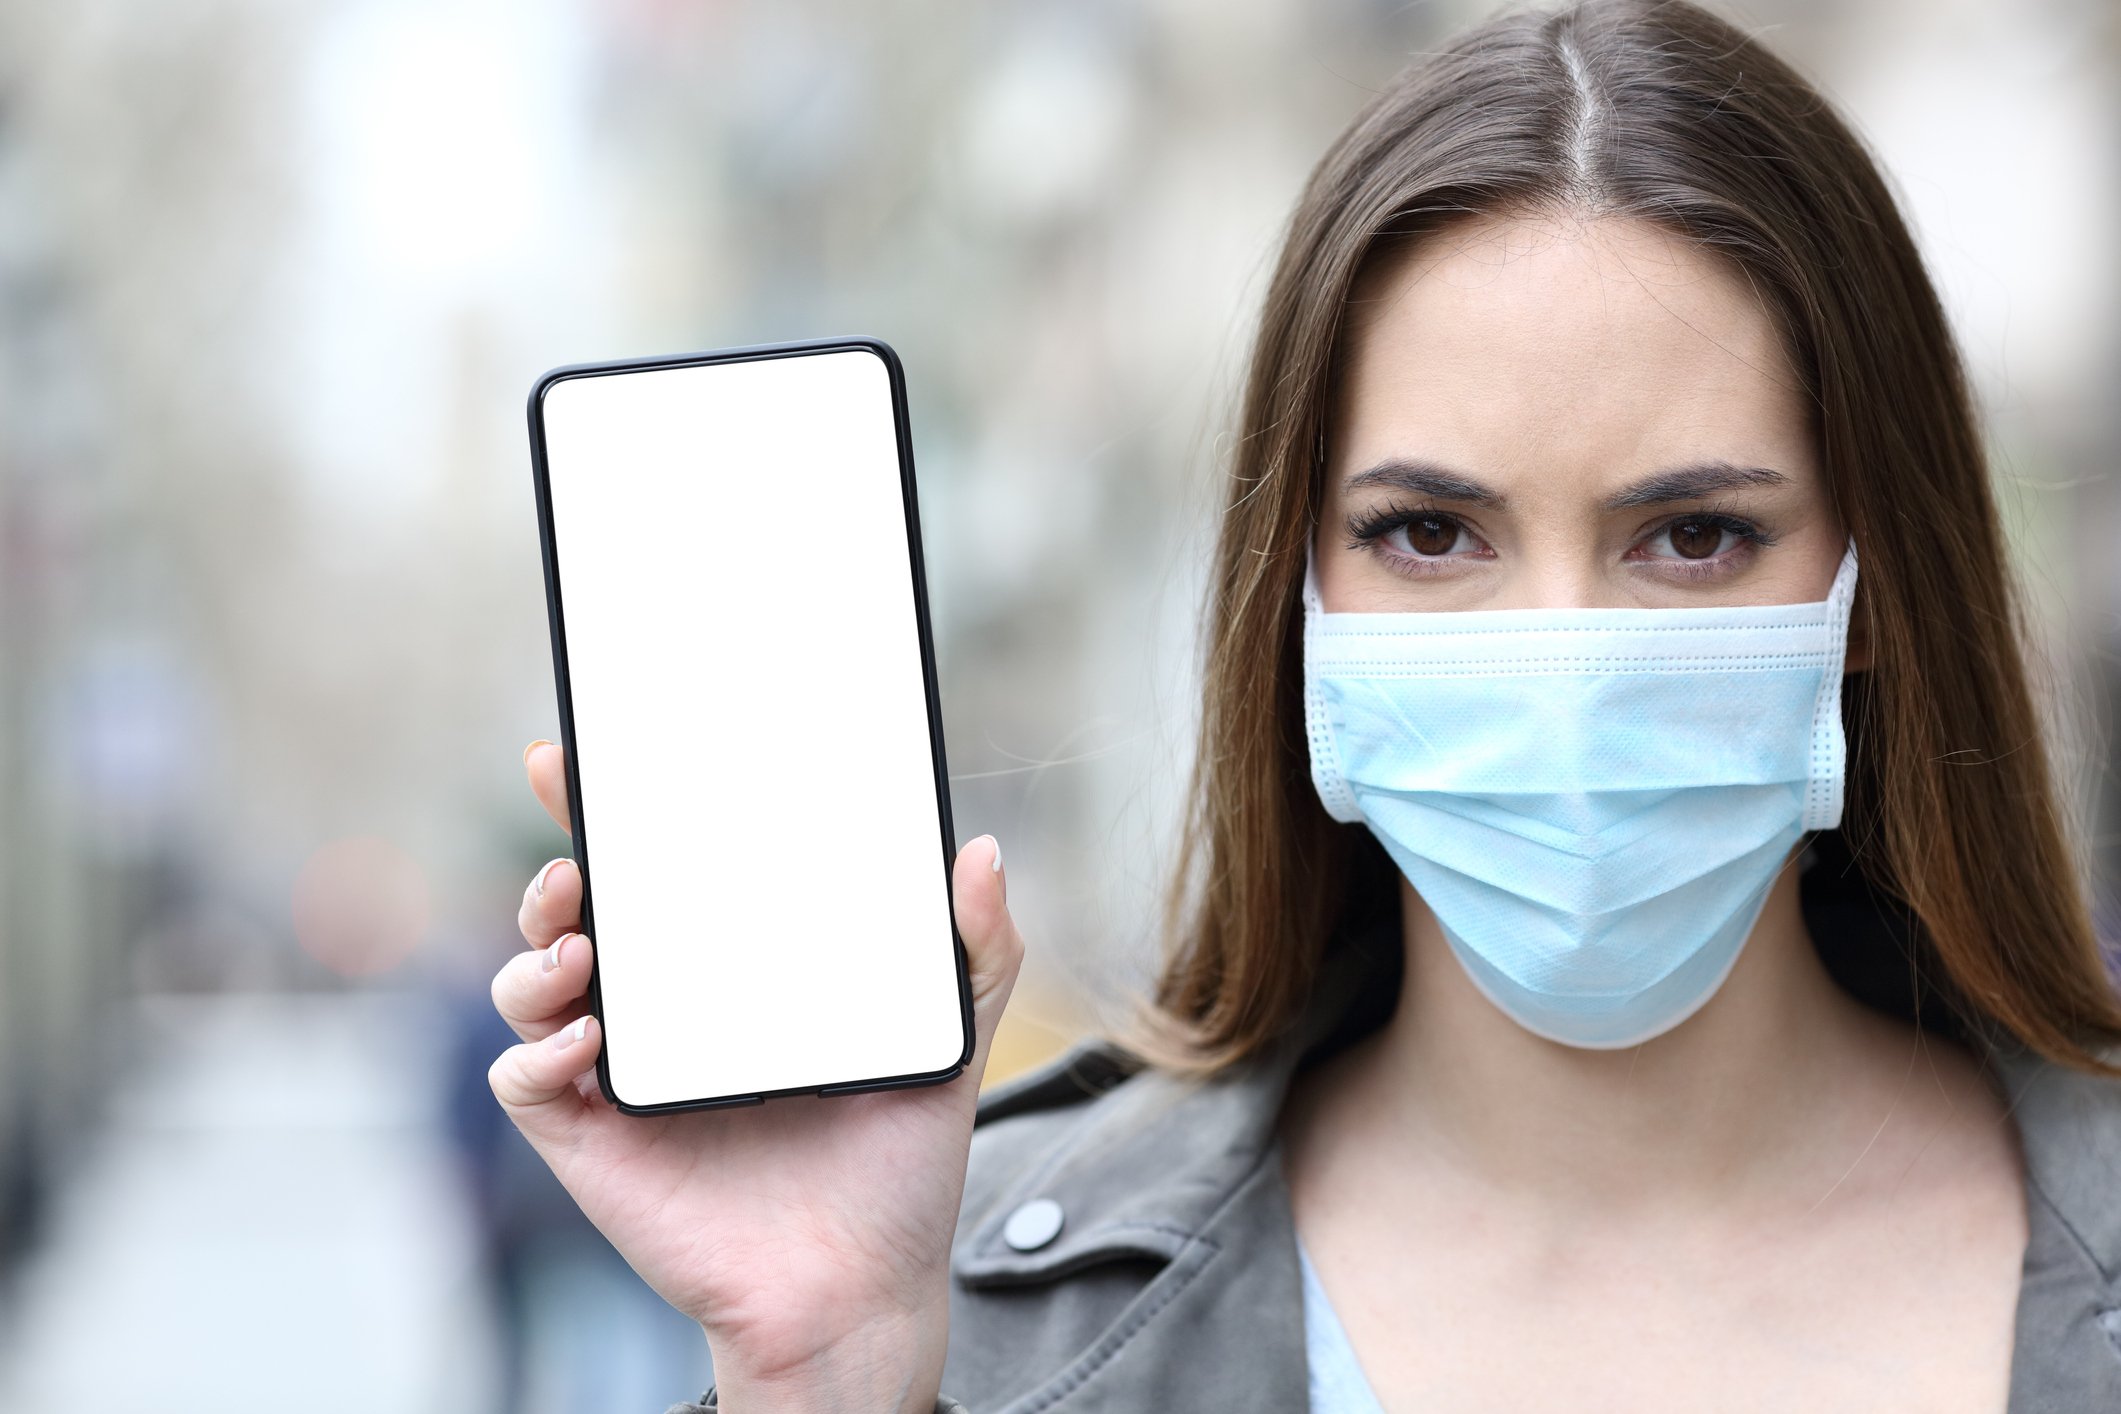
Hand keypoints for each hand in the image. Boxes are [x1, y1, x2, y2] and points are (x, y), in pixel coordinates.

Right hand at [490, 739, 1026, 1412]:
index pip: (659, 874)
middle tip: (578, 857)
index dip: (610, 814)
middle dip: (555, 868)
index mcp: (726, 972)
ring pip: (530, 985)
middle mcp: (661, 1012)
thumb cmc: (897, 1166)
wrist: (864, 1287)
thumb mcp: (950, 1041)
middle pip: (575, 915)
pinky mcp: (591, 1141)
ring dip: (537, 952)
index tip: (582, 761)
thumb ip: (978, 948)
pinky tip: (590, 1039)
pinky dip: (537, 1052)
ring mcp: (617, 1074)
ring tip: (583, 943)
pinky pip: (526, 1081)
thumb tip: (981, 850)